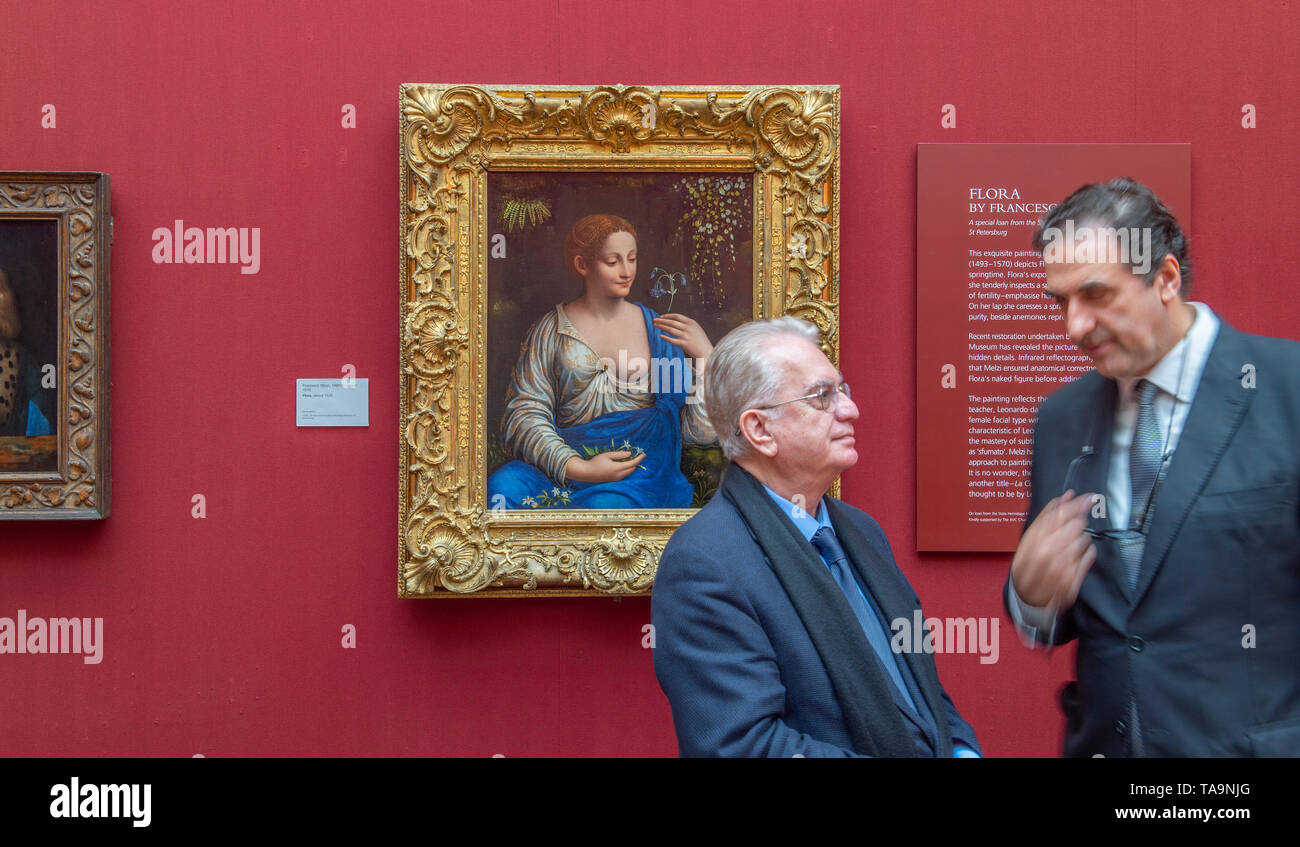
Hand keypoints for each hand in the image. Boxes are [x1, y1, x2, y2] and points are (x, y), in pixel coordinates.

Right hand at [564, 451, 645, 482]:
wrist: (587, 473)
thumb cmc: (596, 462)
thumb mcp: (607, 455)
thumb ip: (619, 455)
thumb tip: (630, 454)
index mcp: (617, 468)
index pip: (632, 464)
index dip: (639, 459)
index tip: (644, 454)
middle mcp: (618, 475)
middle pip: (632, 469)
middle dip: (636, 462)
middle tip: (636, 454)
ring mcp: (617, 479)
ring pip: (629, 472)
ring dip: (631, 466)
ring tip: (628, 458)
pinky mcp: (614, 480)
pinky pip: (624, 474)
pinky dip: (626, 469)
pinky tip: (622, 464)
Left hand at [653, 314, 712, 363]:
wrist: (707, 351)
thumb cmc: (701, 342)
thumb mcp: (696, 329)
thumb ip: (688, 325)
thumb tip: (676, 323)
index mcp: (692, 323)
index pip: (677, 316)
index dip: (668, 316)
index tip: (661, 316)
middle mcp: (688, 328)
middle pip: (672, 322)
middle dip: (662, 320)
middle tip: (654, 320)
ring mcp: (686, 336)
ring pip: (670, 329)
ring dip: (661, 327)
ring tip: (655, 326)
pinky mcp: (684, 344)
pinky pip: (672, 340)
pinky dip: (665, 337)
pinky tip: (660, 336)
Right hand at [1010, 490, 1096, 610]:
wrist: (1026, 595)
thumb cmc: (1027, 564)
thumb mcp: (1029, 538)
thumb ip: (1047, 516)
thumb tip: (1066, 496)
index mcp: (1034, 540)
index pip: (1060, 514)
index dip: (1076, 503)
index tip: (1088, 497)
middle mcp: (1047, 552)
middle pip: (1075, 525)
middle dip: (1079, 520)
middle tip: (1076, 524)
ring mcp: (1061, 567)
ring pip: (1084, 539)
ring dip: (1081, 538)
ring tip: (1070, 543)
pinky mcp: (1072, 579)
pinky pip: (1090, 555)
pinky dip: (1087, 551)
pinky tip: (1078, 553)